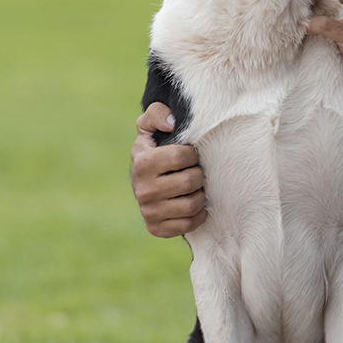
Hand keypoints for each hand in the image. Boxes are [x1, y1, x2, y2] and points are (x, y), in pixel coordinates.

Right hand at [131, 103, 205, 237]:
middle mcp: (142, 190)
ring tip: (195, 188)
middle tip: (194, 172)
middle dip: (198, 175)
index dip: (192, 154)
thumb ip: (158, 114)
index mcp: (142, 162)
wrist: (143, 181)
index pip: (181, 157)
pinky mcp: (156, 228)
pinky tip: (193, 205)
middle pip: (189, 182)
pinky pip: (188, 225)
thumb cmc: (154, 149)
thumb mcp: (150, 126)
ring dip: (200, 195)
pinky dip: (197, 215)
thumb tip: (171, 125)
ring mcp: (148, 211)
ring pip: (191, 205)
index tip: (189, 155)